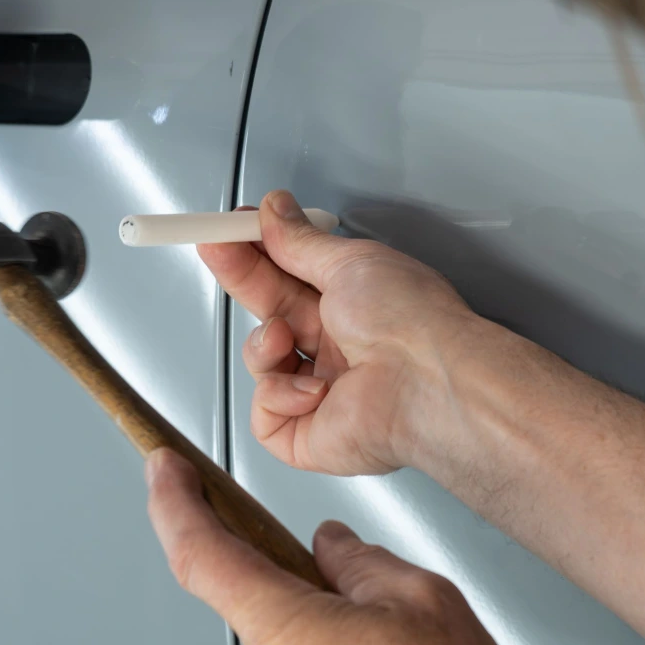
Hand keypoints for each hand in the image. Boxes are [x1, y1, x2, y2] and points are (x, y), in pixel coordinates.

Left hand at [146, 448, 501, 644]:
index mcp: (286, 630)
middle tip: (323, 562)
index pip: (201, 554)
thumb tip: (333, 546)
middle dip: (280, 564)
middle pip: (244, 591)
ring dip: (306, 608)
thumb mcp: (421, 602)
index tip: (164, 469)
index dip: (174, 502)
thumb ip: (362, 562)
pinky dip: (314, 636)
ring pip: (274, 627)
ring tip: (371, 620)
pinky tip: (359, 643)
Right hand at [198, 190, 475, 474]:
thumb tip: (276, 210)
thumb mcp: (350, 262)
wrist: (427, 383)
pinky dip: (279, 397)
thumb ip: (301, 241)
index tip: (232, 228)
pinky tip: (313, 391)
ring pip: (262, 362)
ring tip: (286, 338)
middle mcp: (338, 347)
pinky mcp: (308, 434)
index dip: (258, 252)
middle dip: (242, 278)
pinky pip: (265, 415)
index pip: (290, 274)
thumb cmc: (411, 324)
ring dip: (265, 345)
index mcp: (353, 305)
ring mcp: (322, 391)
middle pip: (270, 310)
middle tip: (216, 247)